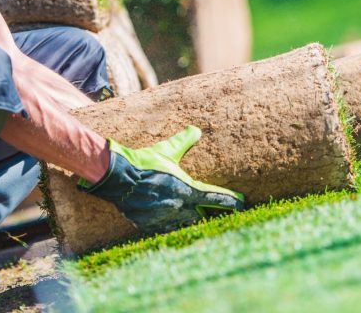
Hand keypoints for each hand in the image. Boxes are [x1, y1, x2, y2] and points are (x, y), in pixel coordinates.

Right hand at [78, 126, 243, 234]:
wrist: (118, 178)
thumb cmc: (144, 163)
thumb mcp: (166, 150)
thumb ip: (183, 141)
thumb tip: (197, 130)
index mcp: (188, 190)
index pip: (216, 198)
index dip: (230, 202)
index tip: (241, 204)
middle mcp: (180, 207)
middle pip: (204, 217)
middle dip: (212, 217)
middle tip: (221, 217)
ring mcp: (165, 218)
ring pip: (186, 226)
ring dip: (193, 224)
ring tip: (199, 223)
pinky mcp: (150, 225)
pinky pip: (167, 229)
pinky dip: (172, 227)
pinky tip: (173, 225)